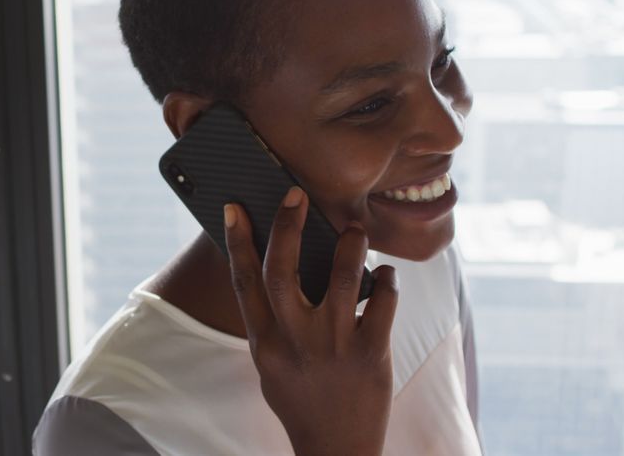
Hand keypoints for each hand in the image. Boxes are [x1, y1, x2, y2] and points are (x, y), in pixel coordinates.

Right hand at [222, 185, 398, 455]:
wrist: (336, 451)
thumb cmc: (300, 399)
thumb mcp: (271, 364)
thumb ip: (273, 322)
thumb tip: (280, 266)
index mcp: (265, 343)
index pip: (245, 282)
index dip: (238, 241)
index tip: (235, 208)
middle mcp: (295, 342)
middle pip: (284, 270)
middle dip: (288, 226)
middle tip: (297, 194)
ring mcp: (335, 348)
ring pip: (345, 278)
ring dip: (351, 245)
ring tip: (356, 230)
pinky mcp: (373, 356)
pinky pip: (384, 303)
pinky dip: (388, 282)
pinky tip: (387, 276)